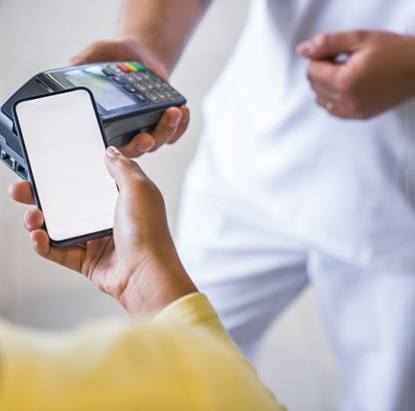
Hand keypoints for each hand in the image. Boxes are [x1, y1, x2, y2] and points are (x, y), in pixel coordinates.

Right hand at [9, 147, 195, 315]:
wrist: (146, 274)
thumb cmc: (148, 233)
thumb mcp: (139, 189)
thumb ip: (123, 168)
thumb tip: (110, 152)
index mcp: (121, 199)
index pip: (90, 182)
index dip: (70, 175)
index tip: (50, 169)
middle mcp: (108, 218)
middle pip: (69, 203)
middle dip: (43, 196)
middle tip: (24, 190)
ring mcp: (96, 240)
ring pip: (59, 227)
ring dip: (40, 220)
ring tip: (32, 216)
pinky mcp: (87, 260)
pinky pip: (58, 251)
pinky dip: (44, 245)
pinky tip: (38, 237)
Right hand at [71, 38, 189, 156]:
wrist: (140, 55)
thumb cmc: (115, 58)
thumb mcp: (95, 55)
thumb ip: (82, 63)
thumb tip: (66, 71)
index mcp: (107, 123)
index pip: (107, 147)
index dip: (111, 154)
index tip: (114, 148)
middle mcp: (127, 132)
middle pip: (136, 150)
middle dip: (142, 145)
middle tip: (147, 136)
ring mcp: (148, 130)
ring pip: (158, 141)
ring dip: (167, 130)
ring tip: (174, 112)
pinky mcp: (166, 126)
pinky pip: (175, 133)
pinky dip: (181, 125)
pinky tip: (183, 111)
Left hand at [297, 31, 414, 118]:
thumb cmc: (393, 51)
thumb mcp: (360, 39)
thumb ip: (327, 43)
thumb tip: (302, 50)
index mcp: (345, 81)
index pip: (311, 72)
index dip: (321, 58)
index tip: (338, 53)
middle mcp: (347, 101)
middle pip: (314, 86)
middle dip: (323, 71)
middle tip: (345, 61)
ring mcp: (352, 112)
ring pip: (321, 99)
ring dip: (327, 85)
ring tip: (349, 73)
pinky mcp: (358, 117)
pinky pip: (332, 110)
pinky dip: (334, 98)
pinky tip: (350, 86)